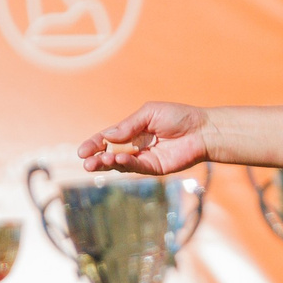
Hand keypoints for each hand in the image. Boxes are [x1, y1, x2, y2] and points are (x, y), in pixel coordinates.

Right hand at [80, 103, 210, 175]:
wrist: (202, 129)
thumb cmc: (178, 117)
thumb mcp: (148, 114)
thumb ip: (128, 126)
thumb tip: (106, 136)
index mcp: (132, 130)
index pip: (107, 139)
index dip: (94, 144)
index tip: (81, 152)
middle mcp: (136, 146)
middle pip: (110, 154)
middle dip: (96, 159)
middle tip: (86, 162)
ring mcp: (145, 158)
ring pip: (120, 164)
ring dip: (108, 163)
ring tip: (99, 161)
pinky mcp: (155, 168)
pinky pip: (136, 168)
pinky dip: (125, 164)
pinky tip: (117, 160)